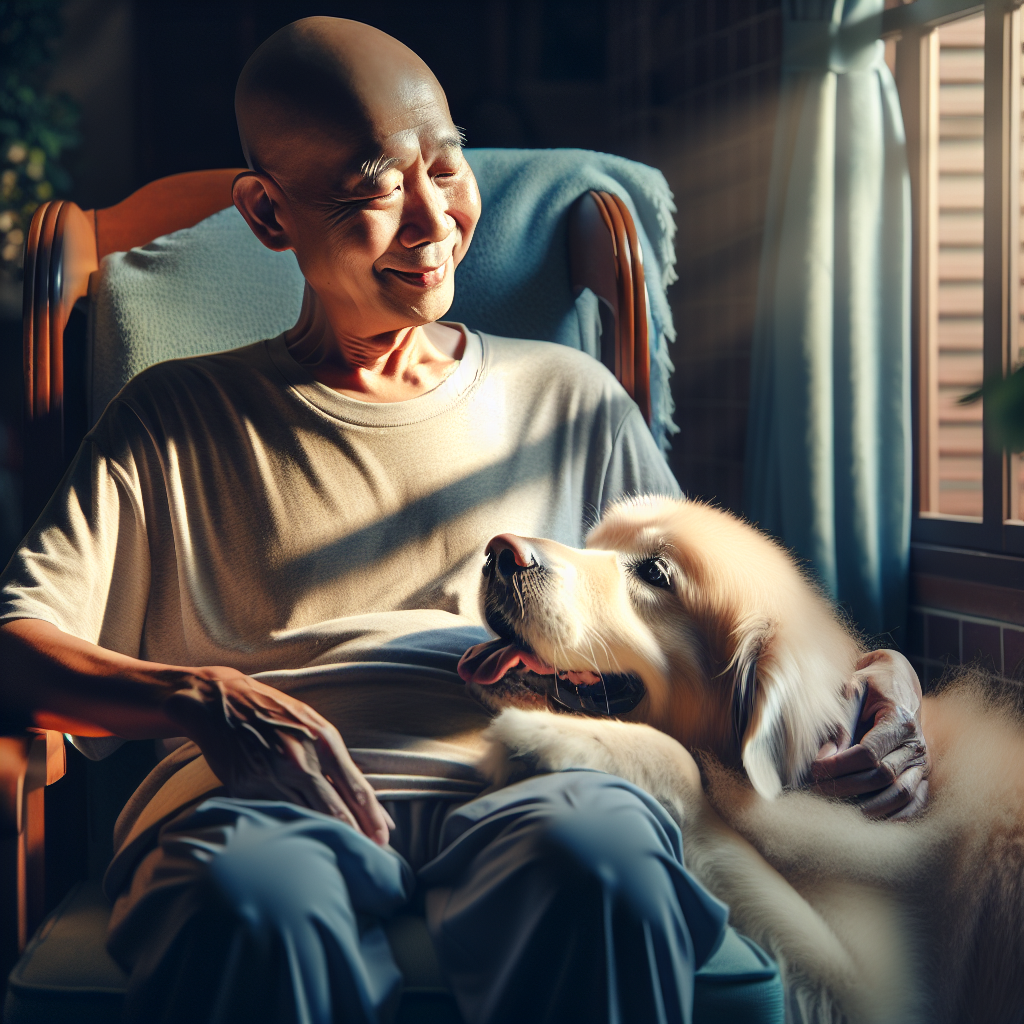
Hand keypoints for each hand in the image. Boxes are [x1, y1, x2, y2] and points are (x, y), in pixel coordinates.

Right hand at [162, 667, 393, 844]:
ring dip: (327, 836)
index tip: (385, 836)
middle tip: (372, 853)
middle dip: (357, 834)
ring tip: (343, 852)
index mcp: (324, 740)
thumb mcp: (312, 723)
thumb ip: (334, 757)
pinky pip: (276, 814)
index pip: (357, 788)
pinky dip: (292, 828)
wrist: (220, 702)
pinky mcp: (248, 789)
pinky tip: (302, 841)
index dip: (373, 816)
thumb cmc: (274, 711)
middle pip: (337, 809)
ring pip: (308, 816)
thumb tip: (358, 791)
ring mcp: (273, 776)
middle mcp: (302, 760)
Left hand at [810, 650, 928, 819]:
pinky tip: (869, 819)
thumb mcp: (852, 691)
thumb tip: (824, 758)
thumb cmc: (870, 685)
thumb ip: (840, 723)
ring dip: (868, 805)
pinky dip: (895, 814)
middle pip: (882, 776)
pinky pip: (915, 801)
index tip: (815, 769)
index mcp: (899, 719)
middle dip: (846, 785)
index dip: (839, 765)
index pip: (869, 753)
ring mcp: (922, 762)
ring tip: (838, 806)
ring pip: (900, 794)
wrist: (897, 681)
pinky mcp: (922, 774)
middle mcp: (916, 744)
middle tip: (817, 788)